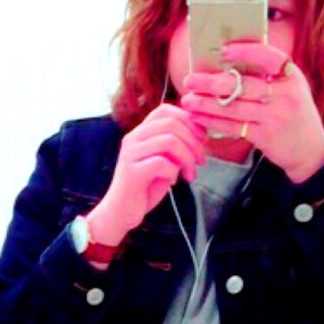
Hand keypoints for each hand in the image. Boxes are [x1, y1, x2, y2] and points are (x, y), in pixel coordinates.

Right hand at [87, 104, 207, 245]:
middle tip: (202, 160)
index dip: (188, 120)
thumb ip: (175, 147)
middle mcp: (133, 138)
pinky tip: (173, 182)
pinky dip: (174, 172)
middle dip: (193, 141)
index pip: (165, 110)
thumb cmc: (144, 188)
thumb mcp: (163, 162)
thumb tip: (199, 136)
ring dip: (187, 157)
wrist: (121, 213)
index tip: (202, 139)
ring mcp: (131, 154)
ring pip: (169, 141)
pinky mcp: (132, 172)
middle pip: (171, 124)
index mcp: (140, 132)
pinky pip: (162, 163)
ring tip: (191, 173)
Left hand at [180, 42, 323, 183]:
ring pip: (234, 107)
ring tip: (187, 100)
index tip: (224, 51)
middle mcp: (285, 95)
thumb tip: (229, 63)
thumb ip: (269, 77)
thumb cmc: (294, 114)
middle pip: (244, 85)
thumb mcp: (291, 89)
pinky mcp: (265, 136)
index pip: (268, 57)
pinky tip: (199, 117)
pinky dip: (213, 122)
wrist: (309, 151)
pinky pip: (233, 126)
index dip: (246, 52)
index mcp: (292, 76)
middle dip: (212, 82)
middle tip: (190, 80)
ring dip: (207, 104)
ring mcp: (275, 117)